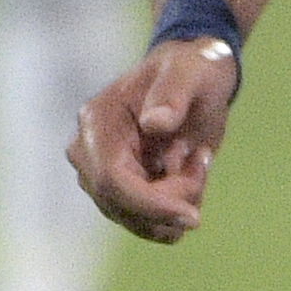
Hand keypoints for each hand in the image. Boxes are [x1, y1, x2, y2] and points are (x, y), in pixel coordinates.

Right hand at [69, 40, 237, 241]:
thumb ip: (172, 94)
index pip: (111, 180)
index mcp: (97, 121)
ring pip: (137, 220)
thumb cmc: (191, 70)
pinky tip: (191, 172)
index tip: (192, 216)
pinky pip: (148, 221)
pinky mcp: (119, 191)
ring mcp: (100, 175)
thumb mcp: (191, 72)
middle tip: (202, 160)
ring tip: (197, 158)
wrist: (193, 80)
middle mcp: (89, 152)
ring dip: (179, 202)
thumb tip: (153, 123)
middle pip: (122, 206)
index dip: (150, 205)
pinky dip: (177, 208)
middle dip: (171, 201)